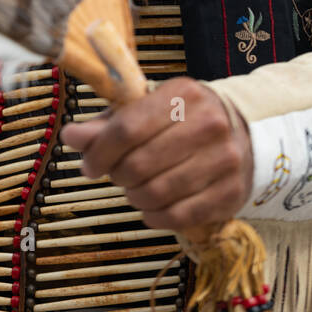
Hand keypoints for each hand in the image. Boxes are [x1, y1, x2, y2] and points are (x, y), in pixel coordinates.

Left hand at [61, 78, 252, 236]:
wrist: (240, 133)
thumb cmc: (180, 120)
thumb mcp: (145, 111)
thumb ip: (107, 125)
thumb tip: (71, 136)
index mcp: (183, 94)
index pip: (128, 128)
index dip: (100, 152)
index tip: (89, 165)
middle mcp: (209, 123)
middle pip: (139, 164)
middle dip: (118, 176)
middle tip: (118, 175)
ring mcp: (224, 159)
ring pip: (157, 193)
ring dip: (135, 197)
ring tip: (135, 188)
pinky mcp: (230, 193)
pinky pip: (178, 216)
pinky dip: (154, 217)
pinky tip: (152, 207)